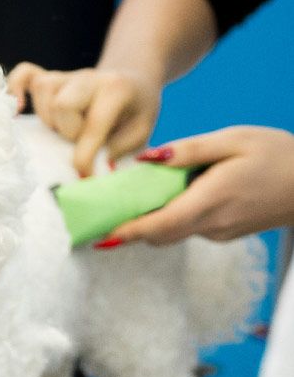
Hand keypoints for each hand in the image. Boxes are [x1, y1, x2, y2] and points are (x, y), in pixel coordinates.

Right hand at [7, 64, 161, 178]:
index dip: (84, 157)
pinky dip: (15, 88)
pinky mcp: (49, 77)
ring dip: (49, 119)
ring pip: (43, 94)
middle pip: (61, 105)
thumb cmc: (135, 112)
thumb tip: (94, 166)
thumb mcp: (142, 131)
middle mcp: (88, 78)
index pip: (92, 125)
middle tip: (78, 141)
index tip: (84, 176)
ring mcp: (66, 75)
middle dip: (66, 131)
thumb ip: (121, 148)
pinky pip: (24, 74)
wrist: (133, 82)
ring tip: (63, 129)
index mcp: (116, 90)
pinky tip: (17, 108)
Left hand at [107, 127, 293, 245]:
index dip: (127, 233)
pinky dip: (174, 216)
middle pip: (158, 235)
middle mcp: (213, 224)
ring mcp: (220, 233)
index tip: (100, 236)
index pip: (159, 225)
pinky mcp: (225, 233)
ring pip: (173, 232)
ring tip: (137, 197)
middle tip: (106, 212)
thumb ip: (188, 150)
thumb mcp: (233, 139)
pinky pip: (189, 228)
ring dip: (153, 220)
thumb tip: (146, 158)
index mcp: (212, 199)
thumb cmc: (278, 154)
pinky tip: (176, 194)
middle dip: (131, 228)